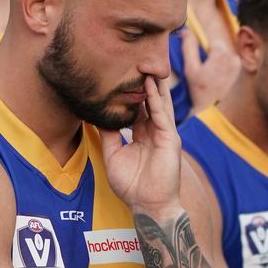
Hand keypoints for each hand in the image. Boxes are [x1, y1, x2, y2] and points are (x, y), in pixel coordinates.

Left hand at [100, 75, 182, 218]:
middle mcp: (155, 131)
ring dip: (153, 86)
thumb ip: (108, 135)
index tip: (121, 75)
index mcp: (142, 134)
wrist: (148, 205)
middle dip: (145, 83)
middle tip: (136, 62)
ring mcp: (164, 134)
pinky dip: (156, 101)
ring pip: (158, 104)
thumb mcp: (114, 155)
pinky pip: (162, 116)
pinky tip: (151, 88)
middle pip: (150, 101)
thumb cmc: (132, 185)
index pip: (137, 107)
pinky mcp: (170, 140)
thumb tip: (97, 117)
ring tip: (146, 66)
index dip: (131, 92)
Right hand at [181, 31, 239, 112]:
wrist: (208, 105)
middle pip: (219, 46)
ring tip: (210, 71)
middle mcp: (232, 59)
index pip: (213, 41)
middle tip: (205, 67)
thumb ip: (188, 47)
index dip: (205, 49)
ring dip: (216, 57)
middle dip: (211, 53)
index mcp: (220, 56)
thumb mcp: (189, 67)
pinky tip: (217, 72)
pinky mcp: (238, 68)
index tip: (202, 61)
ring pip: (223, 51)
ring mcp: (236, 64)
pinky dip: (222, 62)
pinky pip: (228, 57)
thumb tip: (185, 30)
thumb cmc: (197, 87)